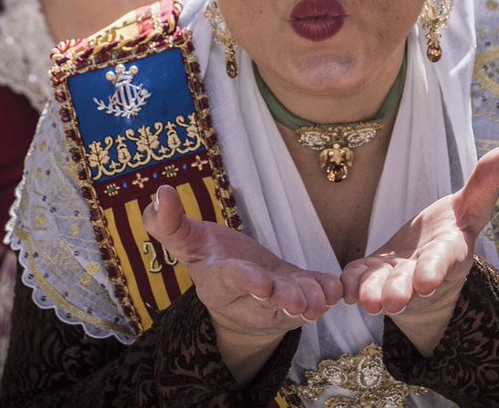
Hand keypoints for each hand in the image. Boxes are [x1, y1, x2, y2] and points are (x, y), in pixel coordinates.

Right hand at [143, 185, 341, 381]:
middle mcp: (248, 298)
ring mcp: (276, 301)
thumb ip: (168, 223)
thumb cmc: (209, 257)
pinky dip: (327, 292)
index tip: (260, 282)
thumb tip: (159, 194)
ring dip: (311, 300)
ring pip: (295, 304)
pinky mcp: (299, 295)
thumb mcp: (187, 240)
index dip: (245, 280)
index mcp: (218, 281)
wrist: (235, 292)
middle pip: (267, 301)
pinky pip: (315, 296)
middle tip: (299, 300)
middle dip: (283, 299)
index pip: (230, 280)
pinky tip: (338, 289)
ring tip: (323, 299)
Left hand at [340, 144, 498, 354]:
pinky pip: (356, 282)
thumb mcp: (471, 205)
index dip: (435, 270)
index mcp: (448, 253)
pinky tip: (339, 289)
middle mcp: (420, 273)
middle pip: (409, 284)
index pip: (443, 262)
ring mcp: (393, 278)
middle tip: (391, 300)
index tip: (426, 282)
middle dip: (400, 291)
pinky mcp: (369, 277)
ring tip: (366, 301)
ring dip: (372, 293)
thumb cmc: (452, 229)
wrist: (427, 259)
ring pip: (380, 288)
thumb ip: (487, 181)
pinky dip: (347, 286)